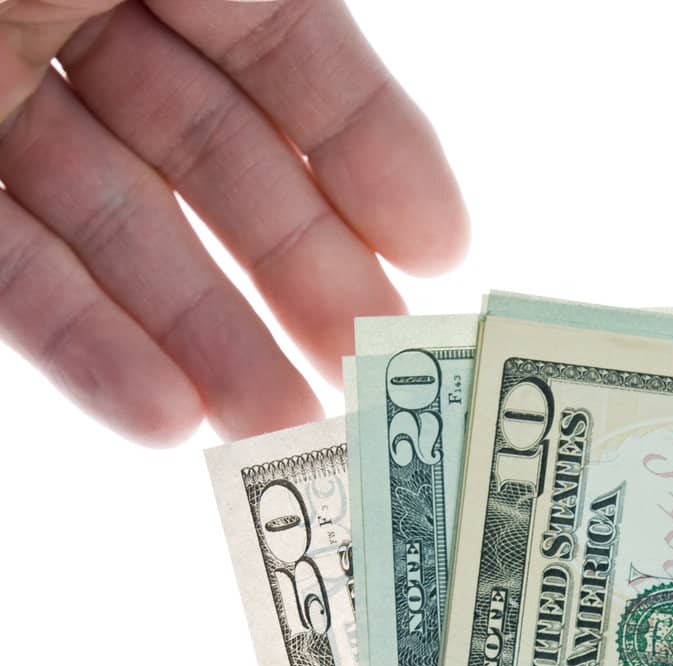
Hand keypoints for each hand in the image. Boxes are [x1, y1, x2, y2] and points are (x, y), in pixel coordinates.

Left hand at [0, 1, 466, 442]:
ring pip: (113, 229)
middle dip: (296, 269)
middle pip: (207, 154)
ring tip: (282, 426)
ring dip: (204, 339)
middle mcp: (67, 5)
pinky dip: (83, 347)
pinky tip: (165, 418)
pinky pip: (7, 271)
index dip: (368, 142)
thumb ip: (263, 18)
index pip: (279, 40)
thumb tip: (368, 128)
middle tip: (367, 371)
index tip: (440, 251)